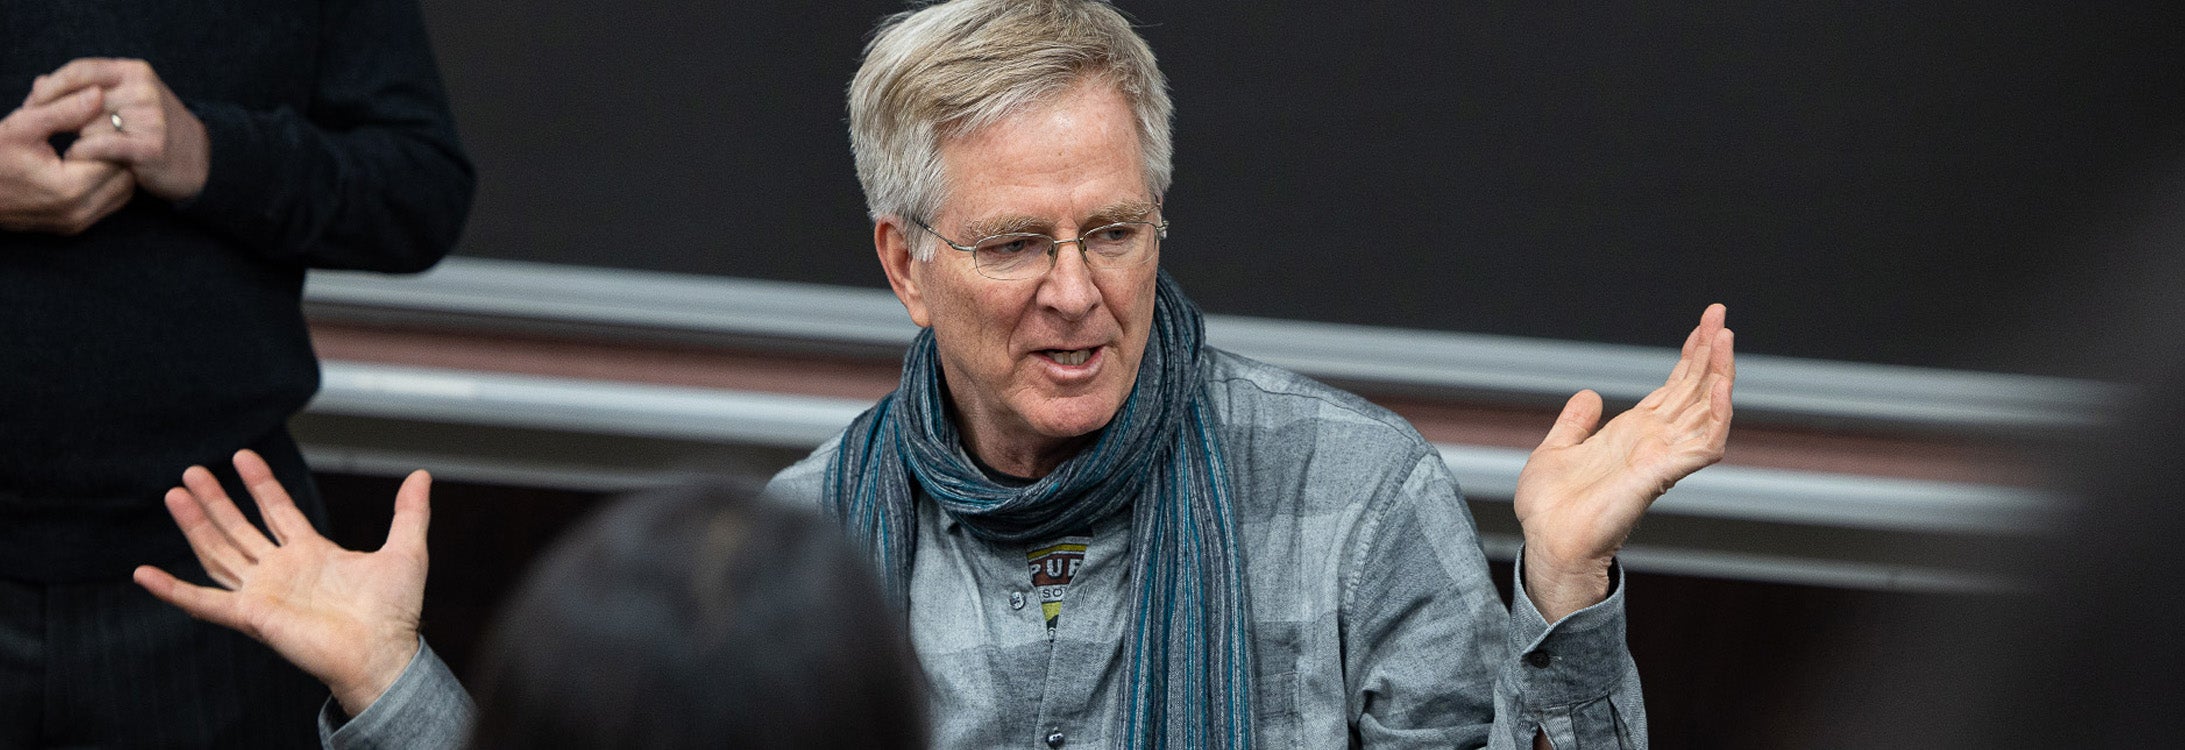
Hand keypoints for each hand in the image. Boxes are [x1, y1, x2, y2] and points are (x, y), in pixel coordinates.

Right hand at [0, 86, 134, 233]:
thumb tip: (99, 93)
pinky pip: (109, 205)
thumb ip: (64, 110)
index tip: (96, 117)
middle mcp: (78, 212)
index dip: (111, 134)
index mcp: (69, 188)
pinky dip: (107, 184)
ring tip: (93, 145)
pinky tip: (88, 163)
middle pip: (126, 177)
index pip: (117, 156)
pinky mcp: (73, 227)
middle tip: (99, 130)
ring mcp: (76, 223)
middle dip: (118, 151)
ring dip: (116, 169)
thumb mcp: (24, 125)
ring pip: (123, 193)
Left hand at [26, 58, 209, 201]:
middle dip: (63, 119)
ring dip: (78, 140)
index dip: (51, 88)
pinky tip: (81, 157)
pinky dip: (83, 153)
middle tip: (57, 133)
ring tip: (87, 148)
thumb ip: (84, 88)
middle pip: (80, 102)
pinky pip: (98, 146)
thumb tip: (38, 84)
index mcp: (135, 72)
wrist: (200, 160)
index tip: (33, 104)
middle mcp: (143, 90)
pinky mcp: (150, 146)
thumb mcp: (123, 98)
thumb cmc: (151, 129)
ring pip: (87, 126)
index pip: (80, 71)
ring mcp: (149, 118)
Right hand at [133, 450, 432, 717]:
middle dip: (217, 500)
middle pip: (240, 528)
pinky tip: (144, 574)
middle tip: (192, 470)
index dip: (260, 484)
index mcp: (312, 554)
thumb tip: (422, 476)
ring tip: (174, 494)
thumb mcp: (406, 550)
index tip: (242, 456)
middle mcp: (281, 571)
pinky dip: (172, 590)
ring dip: (195, 525)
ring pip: (218, 552)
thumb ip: (409, 512)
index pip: (277, 511)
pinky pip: (202, 603)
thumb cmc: (394, 612)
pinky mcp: (250, 616)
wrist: (383, 652)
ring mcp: (262, 592)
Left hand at [1513, 304, 1734, 620]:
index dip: (1690, 356)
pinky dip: (1717, 418)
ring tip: (1724, 338)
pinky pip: (1703, 445)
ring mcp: (1662, 458)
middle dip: (1711, 353)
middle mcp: (1654, 443)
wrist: (1546, 543)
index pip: (1673, 388)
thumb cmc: (1550, 509)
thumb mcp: (1556, 449)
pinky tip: (1722, 390)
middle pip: (1695, 390)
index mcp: (1633, 434)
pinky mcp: (1661, 475)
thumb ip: (1575, 422)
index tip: (1704, 323)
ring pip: (1706, 410)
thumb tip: (1589, 394)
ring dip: (1719, 374)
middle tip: (1720, 314)